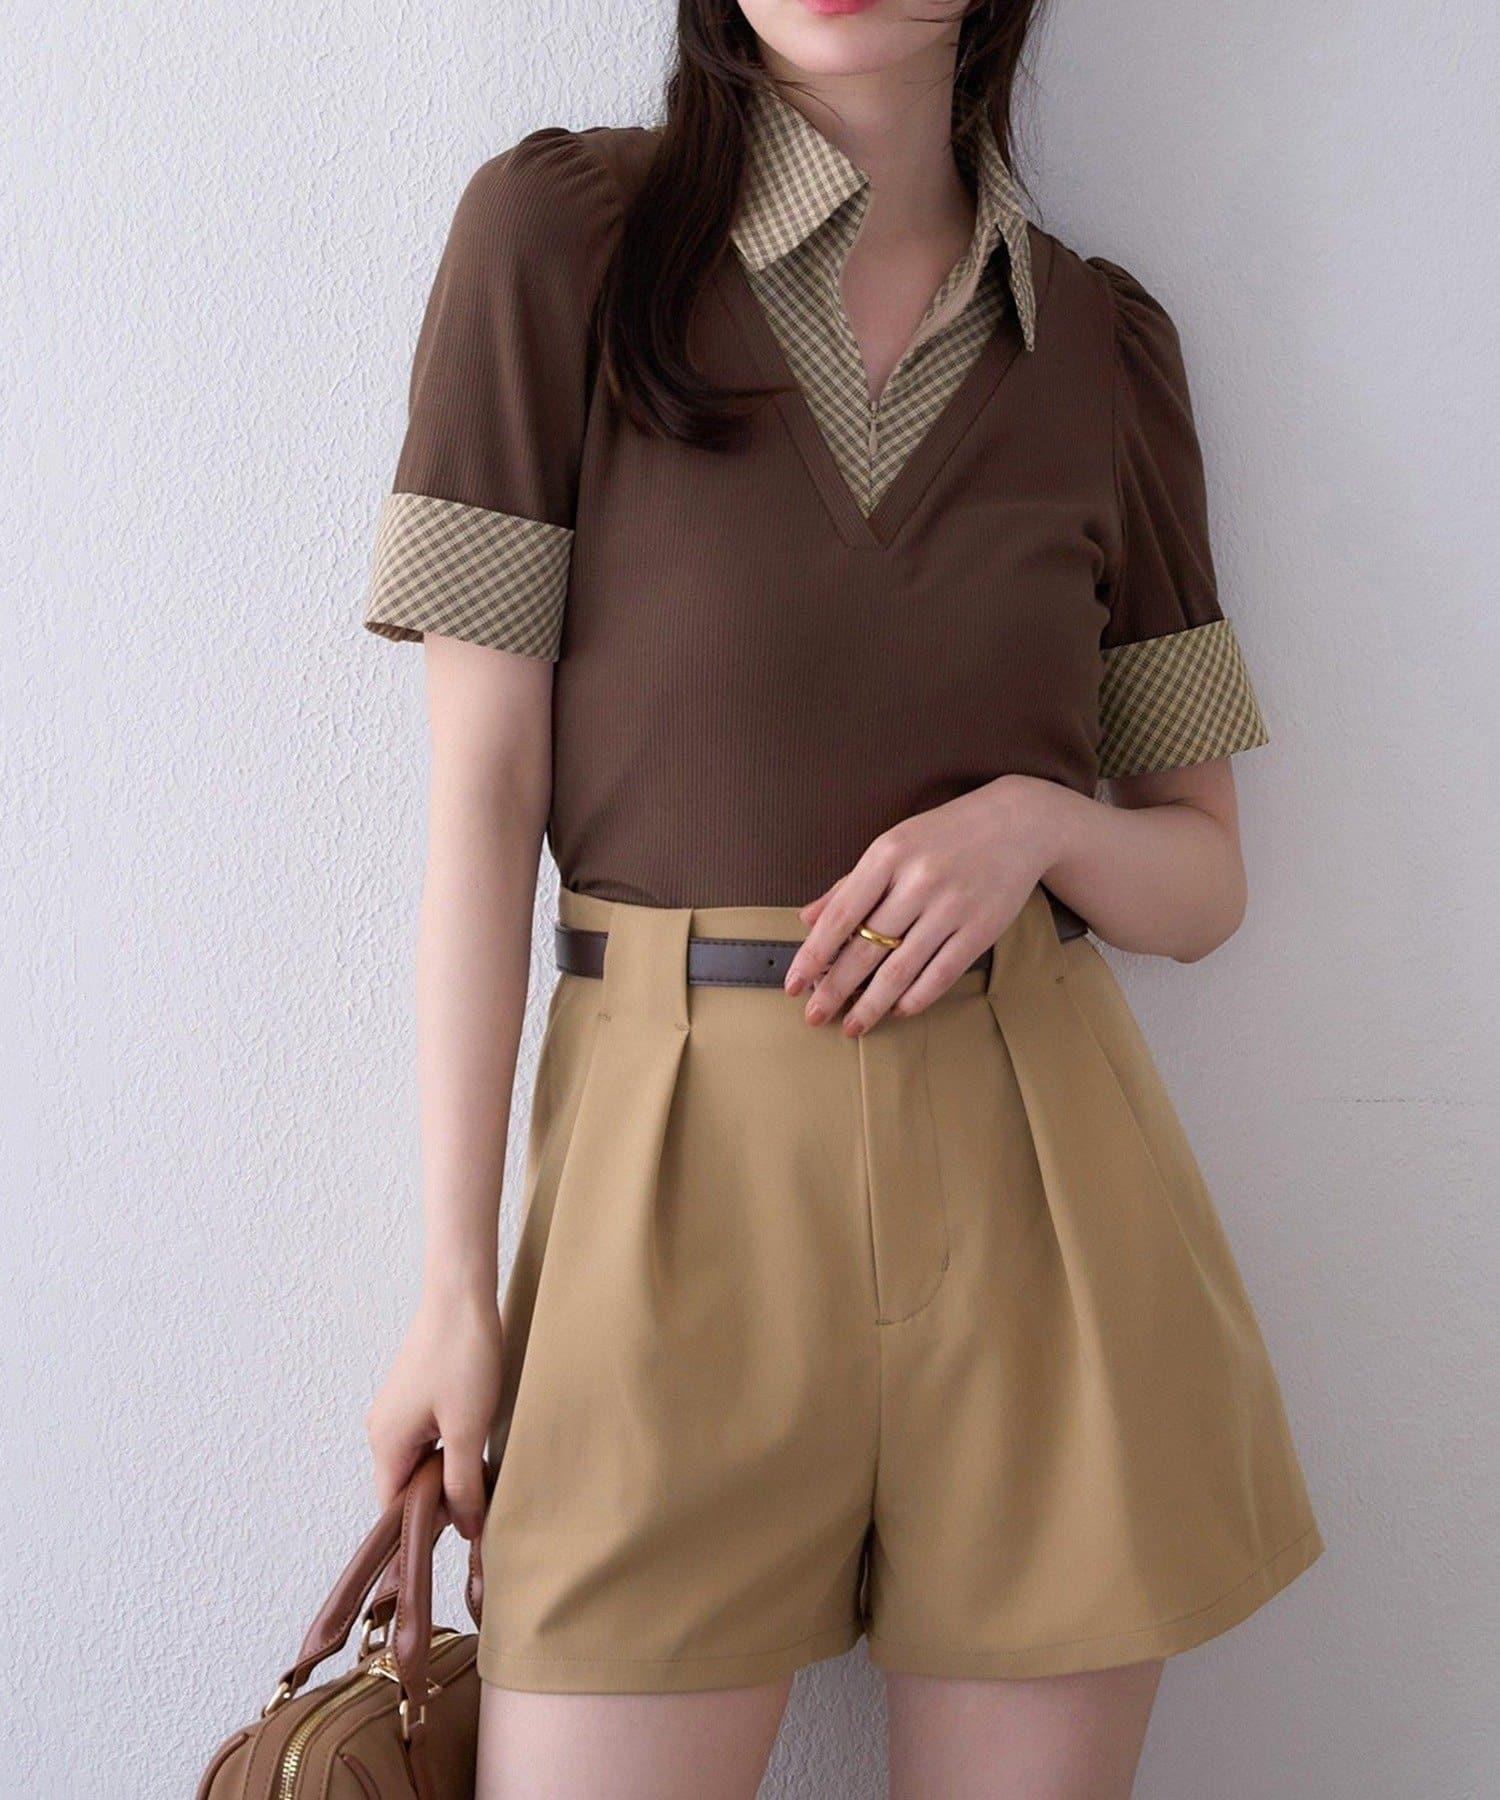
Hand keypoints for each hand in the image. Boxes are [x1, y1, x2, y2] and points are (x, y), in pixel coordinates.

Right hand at [365, 1287, 502, 1539]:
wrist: (461, 1296)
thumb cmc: (461, 1356)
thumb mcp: (467, 1428)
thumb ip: (463, 1484)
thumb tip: (465, 1529)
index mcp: (386, 1443)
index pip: (394, 1507)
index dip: (428, 1521)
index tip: (465, 1518)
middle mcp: (382, 1429)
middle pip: (406, 1485)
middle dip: (440, 1495)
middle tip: (481, 1489)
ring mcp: (396, 1410)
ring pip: (420, 1460)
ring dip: (449, 1468)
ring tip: (482, 1461)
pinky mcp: (414, 1394)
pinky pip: (426, 1436)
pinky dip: (449, 1445)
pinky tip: (477, 1435)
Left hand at [784, 776, 1059, 1035]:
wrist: (1018, 822)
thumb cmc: (945, 834)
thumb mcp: (893, 845)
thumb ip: (849, 884)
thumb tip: (806, 918)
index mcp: (888, 855)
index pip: (840, 916)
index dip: (813, 956)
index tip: (793, 984)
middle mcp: (918, 882)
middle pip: (866, 949)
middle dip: (834, 989)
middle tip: (814, 1016)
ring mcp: (952, 907)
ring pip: (901, 970)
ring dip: (871, 1005)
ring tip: (851, 1025)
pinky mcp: (980, 929)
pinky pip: (940, 975)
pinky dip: (914, 998)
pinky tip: (897, 1010)